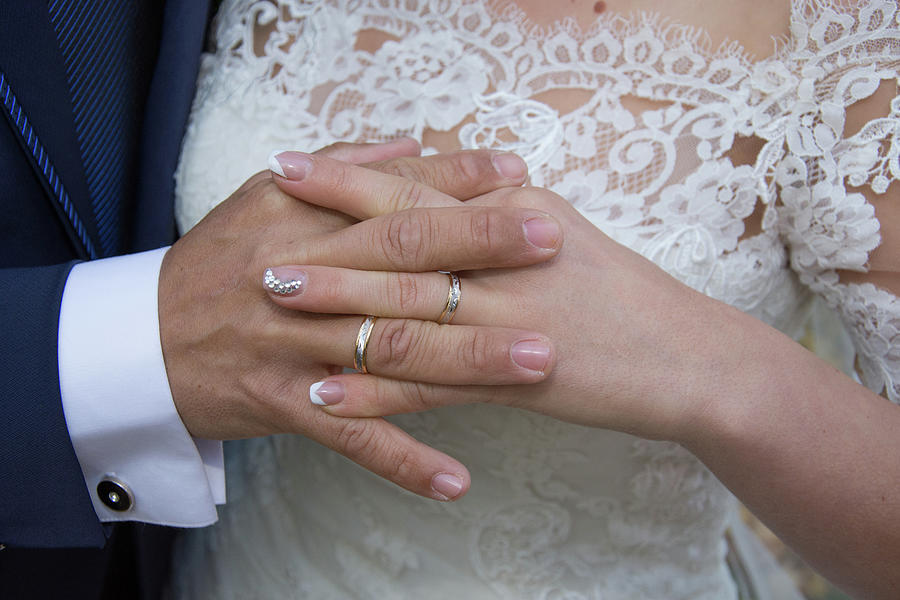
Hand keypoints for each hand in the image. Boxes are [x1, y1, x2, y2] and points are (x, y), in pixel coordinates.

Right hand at [159, 142, 561, 500]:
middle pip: (401, 259)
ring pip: (391, 349)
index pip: (391, 191)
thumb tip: (414, 142)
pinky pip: (351, 437)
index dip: (457, 180)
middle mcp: (300, 275)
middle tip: (554, 245)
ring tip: (539, 358)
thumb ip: (343, 168)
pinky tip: (458, 479)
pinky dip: (404, 460)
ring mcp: (292, 344)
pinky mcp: (284, 404)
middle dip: (481, 249)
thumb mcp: (264, 198)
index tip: (522, 173)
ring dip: (468, 357)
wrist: (138, 342)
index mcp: (298, 216)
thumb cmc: (217, 264)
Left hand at [266, 182, 743, 442]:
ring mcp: (513, 315)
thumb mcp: (558, 233)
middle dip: (325, 237)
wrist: (688, 358)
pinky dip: (374, 391)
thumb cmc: (620, 293)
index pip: (419, 185)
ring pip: (407, 308)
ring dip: (337, 308)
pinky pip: (431, 385)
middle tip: (260, 237)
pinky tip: (326, 395)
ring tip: (275, 305)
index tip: (288, 167)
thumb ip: (495, 213)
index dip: (348, 176)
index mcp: (516, 210)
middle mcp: (509, 254)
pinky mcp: (517, 375)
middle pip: (401, 240)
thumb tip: (438, 187)